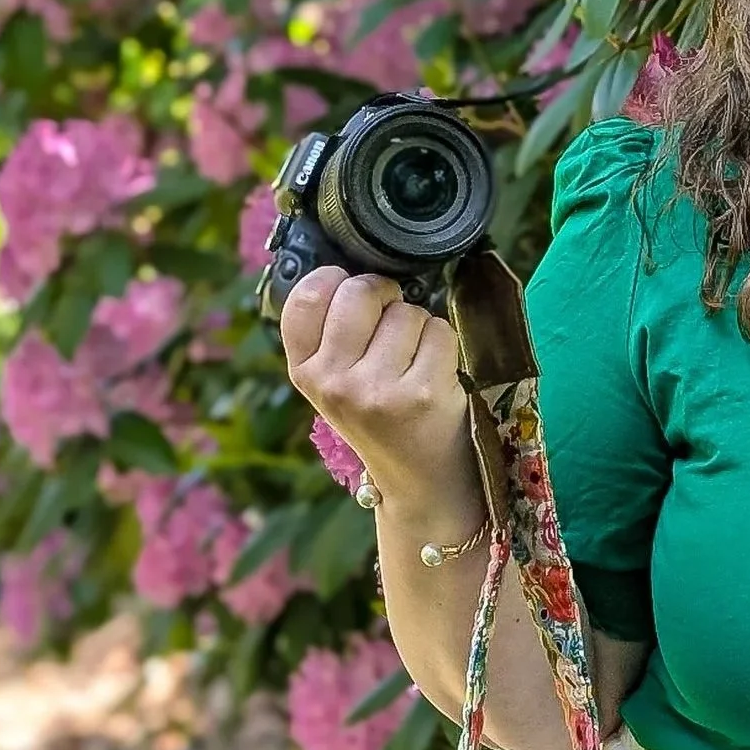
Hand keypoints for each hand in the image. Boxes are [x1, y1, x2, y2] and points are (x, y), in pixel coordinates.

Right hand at [278, 265, 476, 519]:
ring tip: (414, 361)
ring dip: (420, 325)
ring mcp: (377, 388)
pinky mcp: (422, 392)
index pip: (304, 298)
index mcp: (304, 372)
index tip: (349, 288)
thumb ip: (331, 334)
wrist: (420, 479)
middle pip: (360, 292)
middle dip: (385, 295)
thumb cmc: (380, 418)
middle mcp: (334, 381)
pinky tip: (436, 373)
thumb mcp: (335, 383)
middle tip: (393, 322)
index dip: (334, 280)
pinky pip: (440, 331)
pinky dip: (444, 344)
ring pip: (407, 311)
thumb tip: (350, 270)